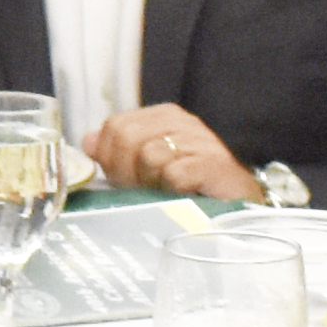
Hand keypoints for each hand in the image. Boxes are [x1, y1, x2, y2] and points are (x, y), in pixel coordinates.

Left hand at [90, 102, 256, 198]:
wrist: (238, 208)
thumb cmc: (189, 190)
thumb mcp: (146, 171)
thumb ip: (117, 154)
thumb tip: (88, 142)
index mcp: (163, 117)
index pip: (114, 126)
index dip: (111, 158)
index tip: (126, 179)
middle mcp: (181, 122)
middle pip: (126, 136)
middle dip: (127, 171)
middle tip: (147, 189)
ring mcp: (199, 140)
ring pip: (148, 156)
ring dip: (152, 183)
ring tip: (169, 193)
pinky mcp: (212, 164)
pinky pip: (173, 174)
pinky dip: (173, 190)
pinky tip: (185, 194)